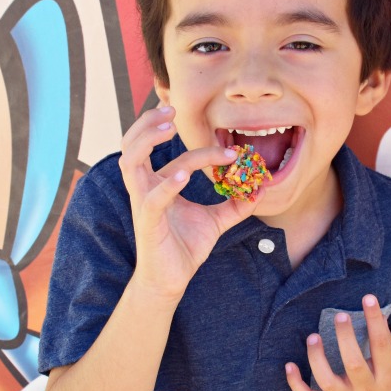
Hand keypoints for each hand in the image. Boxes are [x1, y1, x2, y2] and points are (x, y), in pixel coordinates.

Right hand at [119, 106, 257, 300]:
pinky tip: (183, 175)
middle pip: (132, 144)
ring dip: (147, 140)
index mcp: (157, 183)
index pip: (163, 149)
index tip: (220, 142)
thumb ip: (234, 204)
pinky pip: (152, 197)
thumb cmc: (185, 247)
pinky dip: (167, 183)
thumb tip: (259, 190)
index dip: (188, 139)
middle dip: (148, 123)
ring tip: (168, 128)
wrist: (171, 280)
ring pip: (131, 161)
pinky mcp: (148, 222)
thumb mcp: (215, 221)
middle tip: (171, 110)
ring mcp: (143, 203)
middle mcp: (144, 188)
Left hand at [285, 294, 390, 390]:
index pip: (383, 346)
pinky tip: (289, 366)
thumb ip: (386, 350)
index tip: (368, 299)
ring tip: (312, 337)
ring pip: (328, 382)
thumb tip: (376, 316)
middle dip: (345, 339)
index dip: (376, 321)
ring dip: (317, 359)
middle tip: (339, 317)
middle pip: (354, 364)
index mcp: (388, 378)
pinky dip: (296, 384)